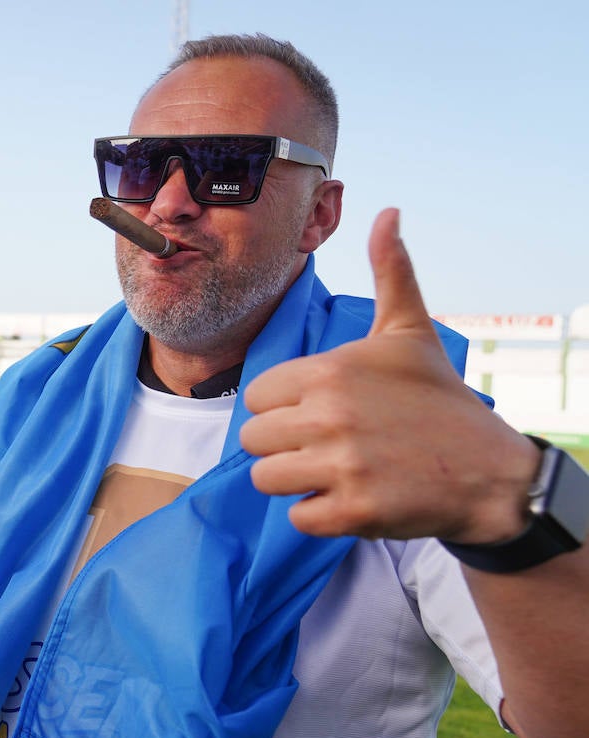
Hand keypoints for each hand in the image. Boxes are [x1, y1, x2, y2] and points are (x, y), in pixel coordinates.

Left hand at [241, 208, 538, 542]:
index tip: (318, 412)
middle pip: (254, 439)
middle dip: (284, 446)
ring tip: (334, 470)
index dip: (283, 408)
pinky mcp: (353, 511)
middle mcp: (330, 416)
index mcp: (329, 372)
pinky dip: (318, 514)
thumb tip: (386, 212)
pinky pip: (297, 517)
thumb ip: (390, 273)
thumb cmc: (439, 401)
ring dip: (295, 481)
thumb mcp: (411, 333)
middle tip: (327, 446)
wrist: (492, 472)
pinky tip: (352, 497)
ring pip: (266, 479)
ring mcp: (341, 465)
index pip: (258, 397)